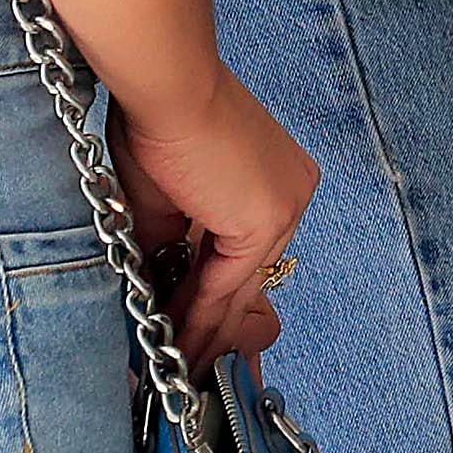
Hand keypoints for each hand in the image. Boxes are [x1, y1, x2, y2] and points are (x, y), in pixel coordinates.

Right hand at [108, 73, 319, 364]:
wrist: (165, 86)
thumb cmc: (158, 120)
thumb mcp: (165, 197)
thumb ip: (171, 245)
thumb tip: (160, 289)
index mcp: (279, 177)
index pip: (244, 250)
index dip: (212, 294)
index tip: (183, 324)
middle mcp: (294, 191)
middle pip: (248, 273)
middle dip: (215, 323)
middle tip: (190, 363)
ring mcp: (286, 206)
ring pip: (238, 284)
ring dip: (204, 330)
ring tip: (178, 366)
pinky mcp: (266, 221)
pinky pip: (225, 283)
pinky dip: (197, 316)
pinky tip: (176, 344)